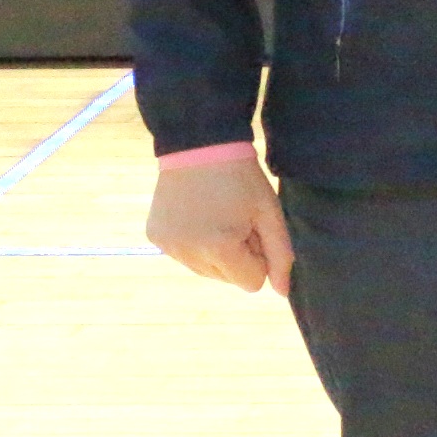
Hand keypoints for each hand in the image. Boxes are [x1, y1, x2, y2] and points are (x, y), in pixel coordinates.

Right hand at [147, 153, 291, 295]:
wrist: (199, 143)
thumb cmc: (241, 177)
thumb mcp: (269, 212)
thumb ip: (280, 255)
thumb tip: (282, 293)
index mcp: (220, 249)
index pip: (252, 283)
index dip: (258, 257)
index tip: (253, 228)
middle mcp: (188, 254)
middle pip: (228, 279)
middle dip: (237, 256)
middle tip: (235, 218)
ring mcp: (168, 247)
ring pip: (206, 271)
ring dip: (215, 252)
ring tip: (216, 215)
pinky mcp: (154, 237)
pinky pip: (184, 256)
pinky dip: (193, 243)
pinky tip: (195, 215)